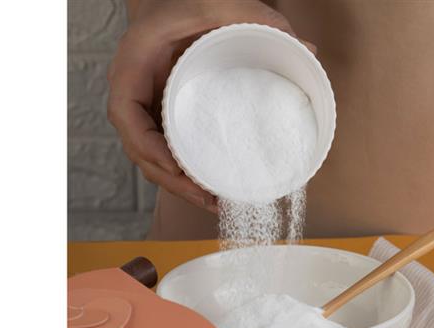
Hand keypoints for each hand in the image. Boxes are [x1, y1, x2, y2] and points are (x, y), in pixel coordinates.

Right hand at [108, 0, 313, 211]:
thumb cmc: (190, 2)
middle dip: (171, 180)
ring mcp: (147, 109)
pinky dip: (184, 175)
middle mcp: (135, 91)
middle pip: (140, 148)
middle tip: (207, 198)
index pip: (125, 114)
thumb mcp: (219, 3)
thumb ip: (258, 18)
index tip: (175, 167)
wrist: (175, 6)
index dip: (146, 146)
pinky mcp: (162, 120)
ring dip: (179, 186)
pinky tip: (209, 190)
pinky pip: (166, 152)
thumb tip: (308, 51)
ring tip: (213, 202)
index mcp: (135, 63)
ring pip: (153, 158)